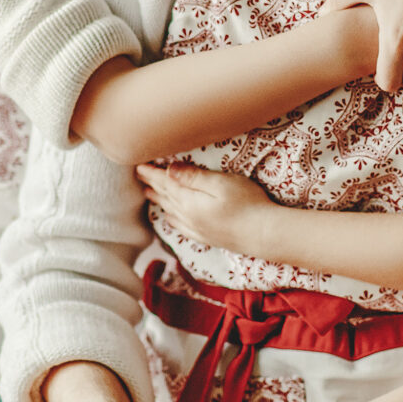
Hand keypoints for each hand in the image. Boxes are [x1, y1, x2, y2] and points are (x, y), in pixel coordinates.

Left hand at [137, 163, 274, 254]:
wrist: (264, 235)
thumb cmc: (247, 204)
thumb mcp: (221, 183)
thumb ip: (194, 177)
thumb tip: (170, 170)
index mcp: (189, 201)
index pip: (165, 183)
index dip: (152, 174)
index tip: (139, 165)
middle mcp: (188, 217)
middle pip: (166, 197)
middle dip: (152, 185)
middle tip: (140, 176)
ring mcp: (197, 228)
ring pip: (171, 211)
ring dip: (159, 201)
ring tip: (149, 193)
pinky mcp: (207, 236)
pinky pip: (181, 226)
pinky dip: (172, 219)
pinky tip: (170, 218)